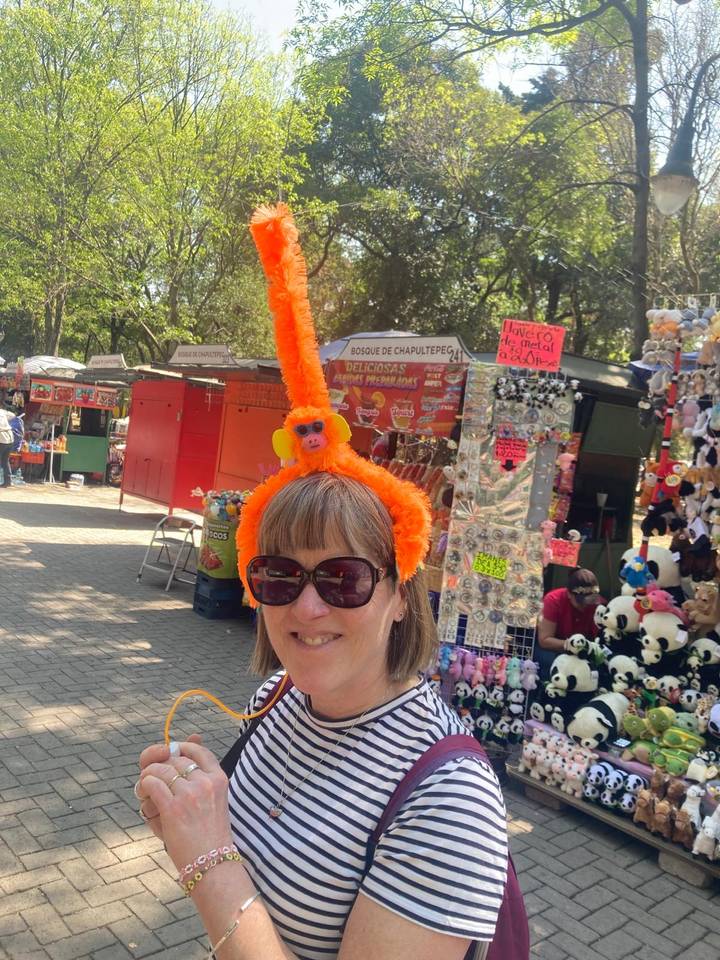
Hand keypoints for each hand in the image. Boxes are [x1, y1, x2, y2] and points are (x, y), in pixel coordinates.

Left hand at [136, 737, 233, 869]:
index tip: (171, 753)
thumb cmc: (211, 835)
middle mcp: (206, 782)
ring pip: (161, 769)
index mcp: (219, 779)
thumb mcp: (214, 801)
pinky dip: (145, 786)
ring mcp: (190, 794)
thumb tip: (193, 741)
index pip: (198, 751)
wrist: (213, 864)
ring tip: (146, 786)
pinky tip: (146, 794)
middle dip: (161, 765)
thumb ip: (200, 777)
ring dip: (149, 775)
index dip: (182, 748)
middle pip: (176, 759)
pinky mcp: (173, 808)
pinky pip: (153, 784)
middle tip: (153, 776)